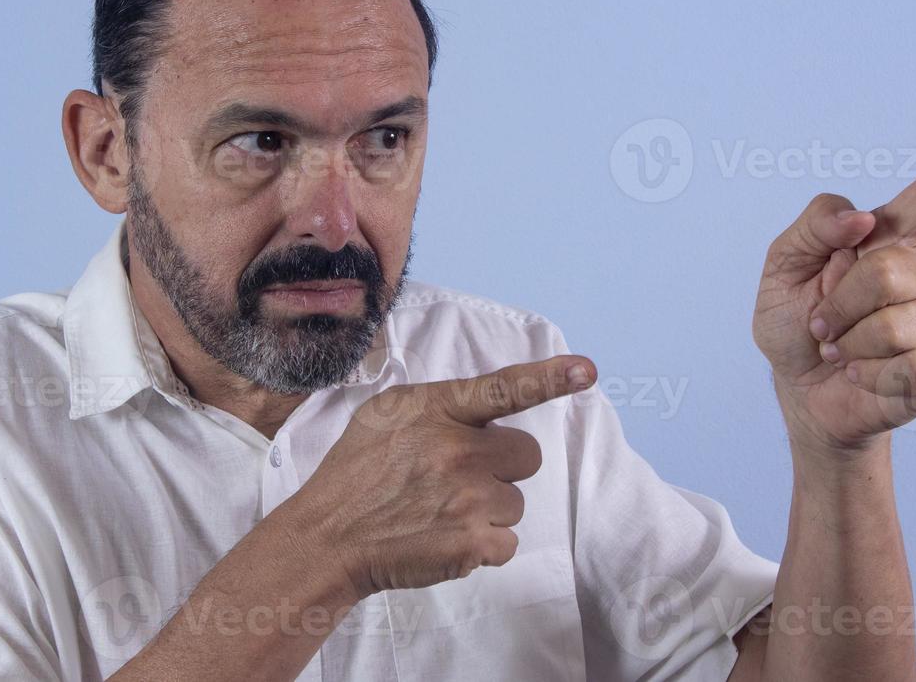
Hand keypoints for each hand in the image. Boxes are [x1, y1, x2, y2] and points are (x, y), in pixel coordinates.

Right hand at [284, 355, 595, 597]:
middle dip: (502, 466)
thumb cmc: (358, 473)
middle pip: (526, 454)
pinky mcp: (473, 543)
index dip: (549, 378)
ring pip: (515, 501)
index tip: (587, 371)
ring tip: (440, 511)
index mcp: (436, 409)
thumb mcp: (387, 414)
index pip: (502, 388)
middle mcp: (457, 449)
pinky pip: (508, 541)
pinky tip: (444, 537)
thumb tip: (482, 413)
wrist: (329, 538)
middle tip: (459, 478)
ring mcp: (468, 498)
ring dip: (489, 508)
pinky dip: (483, 545)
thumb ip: (438, 407)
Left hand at [752, 132, 915, 451]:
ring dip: (849, 344)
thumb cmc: (796, 323)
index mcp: (889, 238)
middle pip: (886, 272)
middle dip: (838, 304)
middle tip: (823, 322)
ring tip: (844, 349)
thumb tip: (861, 220)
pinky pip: (911, 366)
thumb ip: (814, 226)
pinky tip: (866, 374)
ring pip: (893, 324)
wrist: (801, 389)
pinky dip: (871, 374)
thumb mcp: (782, 266)